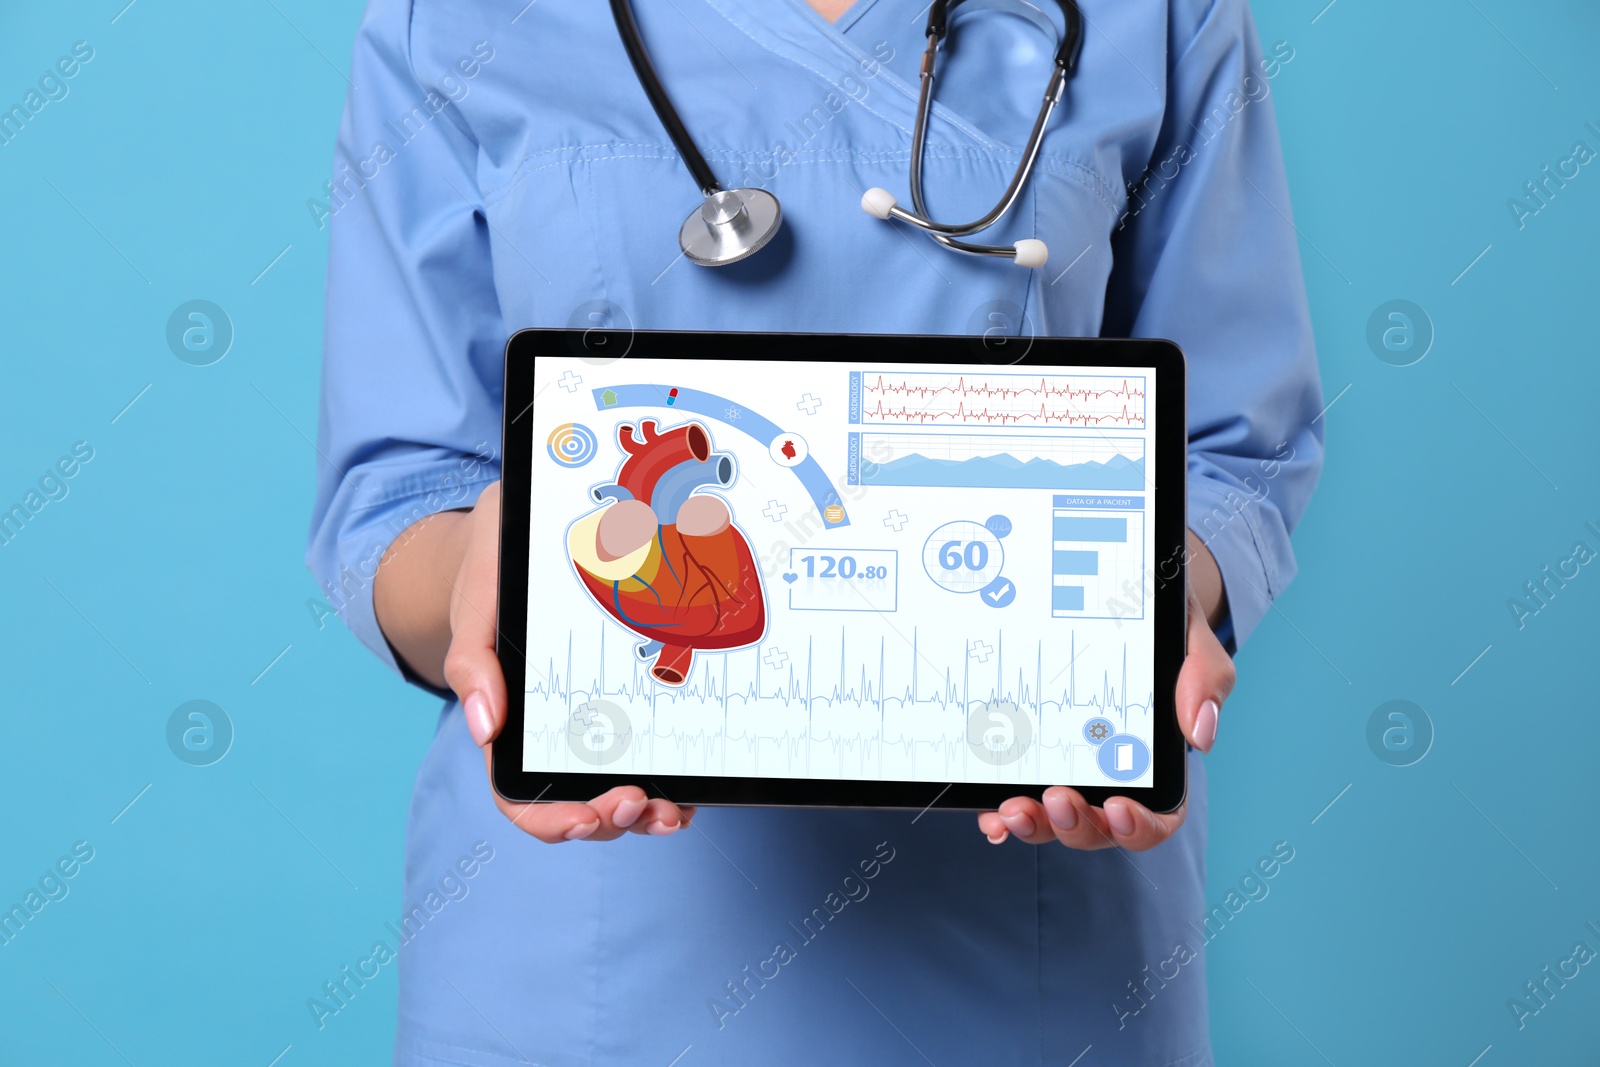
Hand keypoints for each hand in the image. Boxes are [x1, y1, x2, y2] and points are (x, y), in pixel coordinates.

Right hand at [433, 482, 696, 842]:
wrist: (524, 526)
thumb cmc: (494, 570)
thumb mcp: (477, 604)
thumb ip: (473, 662)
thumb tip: (485, 728)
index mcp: (508, 723)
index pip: (519, 796)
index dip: (550, 819)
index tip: (585, 817)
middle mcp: (553, 731)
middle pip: (579, 805)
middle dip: (612, 819)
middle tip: (642, 805)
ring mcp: (597, 720)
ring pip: (619, 788)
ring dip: (647, 813)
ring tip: (672, 808)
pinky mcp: (631, 698)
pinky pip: (652, 750)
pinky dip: (671, 776)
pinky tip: (692, 779)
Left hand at [975, 551, 1233, 850]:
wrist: (1108, 589)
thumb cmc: (1154, 619)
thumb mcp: (1186, 633)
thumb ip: (1204, 677)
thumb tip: (1200, 735)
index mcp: (1156, 758)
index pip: (1158, 815)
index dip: (1141, 825)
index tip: (1120, 807)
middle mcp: (1110, 775)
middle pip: (1098, 827)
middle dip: (1077, 825)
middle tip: (1057, 798)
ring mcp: (1065, 768)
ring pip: (1052, 820)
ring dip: (1035, 824)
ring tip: (1013, 809)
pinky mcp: (1026, 754)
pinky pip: (1014, 794)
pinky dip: (1000, 814)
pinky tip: (989, 813)